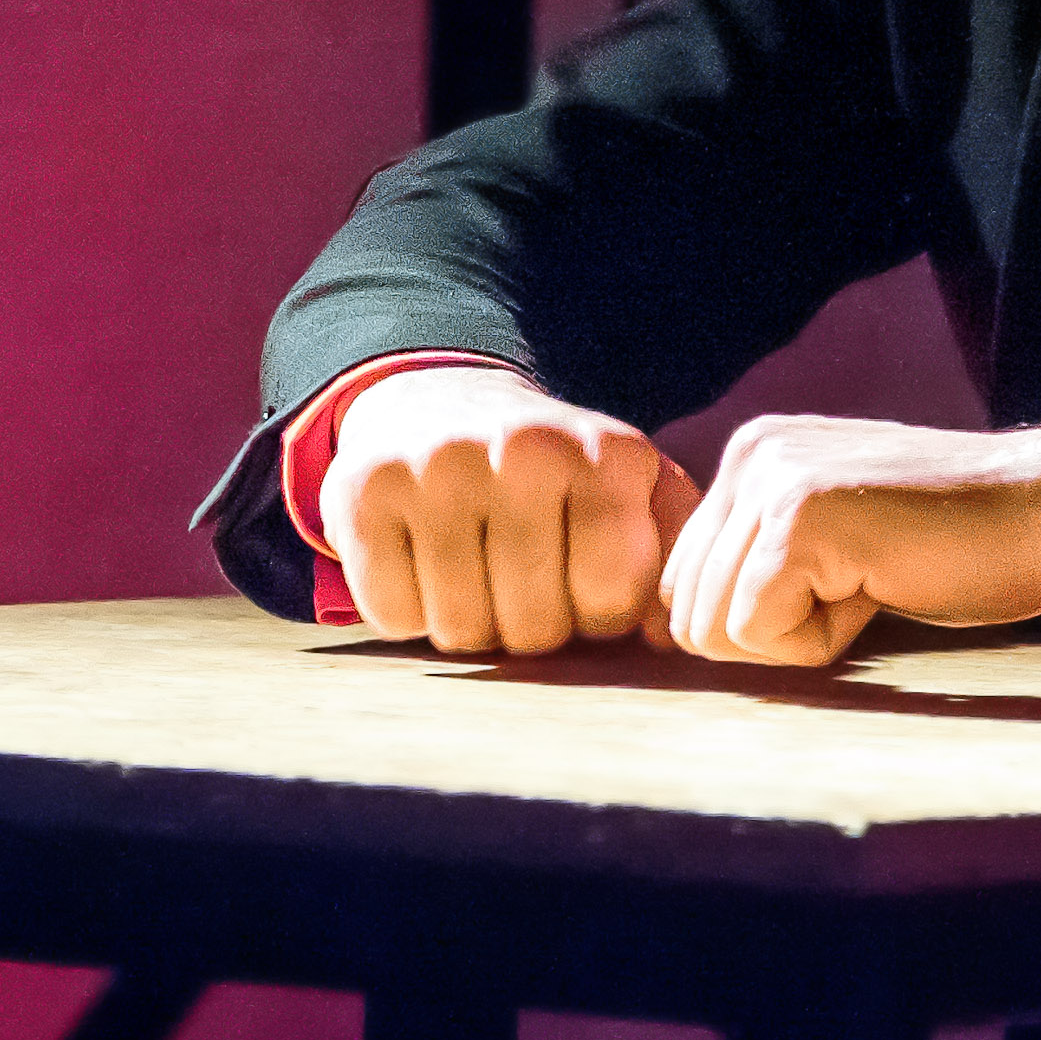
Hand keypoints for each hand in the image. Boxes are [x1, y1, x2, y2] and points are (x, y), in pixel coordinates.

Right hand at [321, 363, 700, 654]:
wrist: (441, 402)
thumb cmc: (554, 474)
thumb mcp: (635, 489)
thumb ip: (673, 555)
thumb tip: (667, 637)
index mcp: (608, 455)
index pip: (612, 603)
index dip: (598, 617)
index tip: (583, 581)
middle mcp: (526, 450)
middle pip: (537, 628)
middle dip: (533, 628)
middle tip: (522, 579)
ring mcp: (441, 466)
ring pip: (462, 630)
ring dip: (470, 625)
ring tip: (477, 572)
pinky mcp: (367, 489)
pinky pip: (395, 615)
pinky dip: (407, 610)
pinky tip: (422, 561)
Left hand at [661, 415, 1040, 666]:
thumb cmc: (958, 546)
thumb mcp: (837, 541)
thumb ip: (764, 565)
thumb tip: (678, 637)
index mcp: (752, 456)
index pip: (685, 585)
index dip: (762, 621)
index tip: (846, 583)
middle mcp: (750, 454)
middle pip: (688, 613)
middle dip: (775, 631)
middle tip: (865, 585)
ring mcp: (773, 479)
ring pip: (714, 630)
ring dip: (800, 635)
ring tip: (874, 580)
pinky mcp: (801, 519)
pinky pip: (758, 632)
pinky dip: (821, 640)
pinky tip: (880, 587)